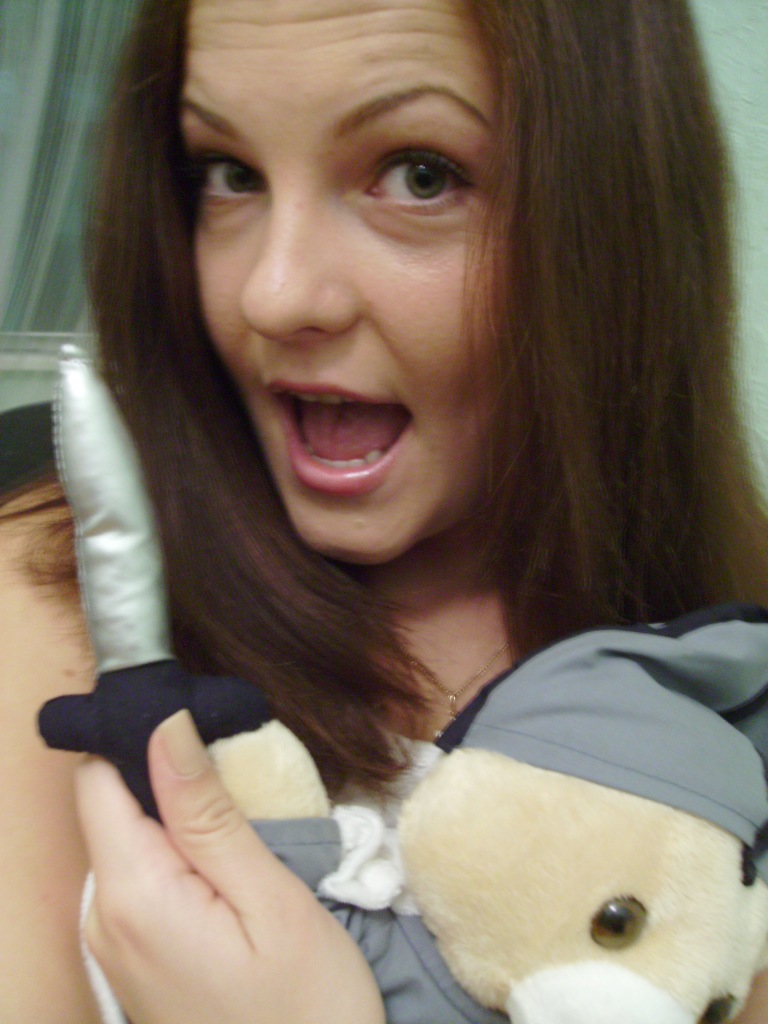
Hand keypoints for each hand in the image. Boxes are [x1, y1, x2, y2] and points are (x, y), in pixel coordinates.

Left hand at [77, 709, 384, 1023]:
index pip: (98, 779)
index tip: (199, 718)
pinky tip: (229, 872)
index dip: (138, 735)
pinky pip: (140, 882)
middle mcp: (102, 920)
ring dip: (178, 819)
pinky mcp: (134, 964)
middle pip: (111, 807)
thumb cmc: (307, 1008)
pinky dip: (178, 858)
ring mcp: (113, 948)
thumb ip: (206, 812)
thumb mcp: (269, 899)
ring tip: (245, 828)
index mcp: (131, 895)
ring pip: (128, 842)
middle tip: (242, 780)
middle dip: (166, 778)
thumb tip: (164, 725)